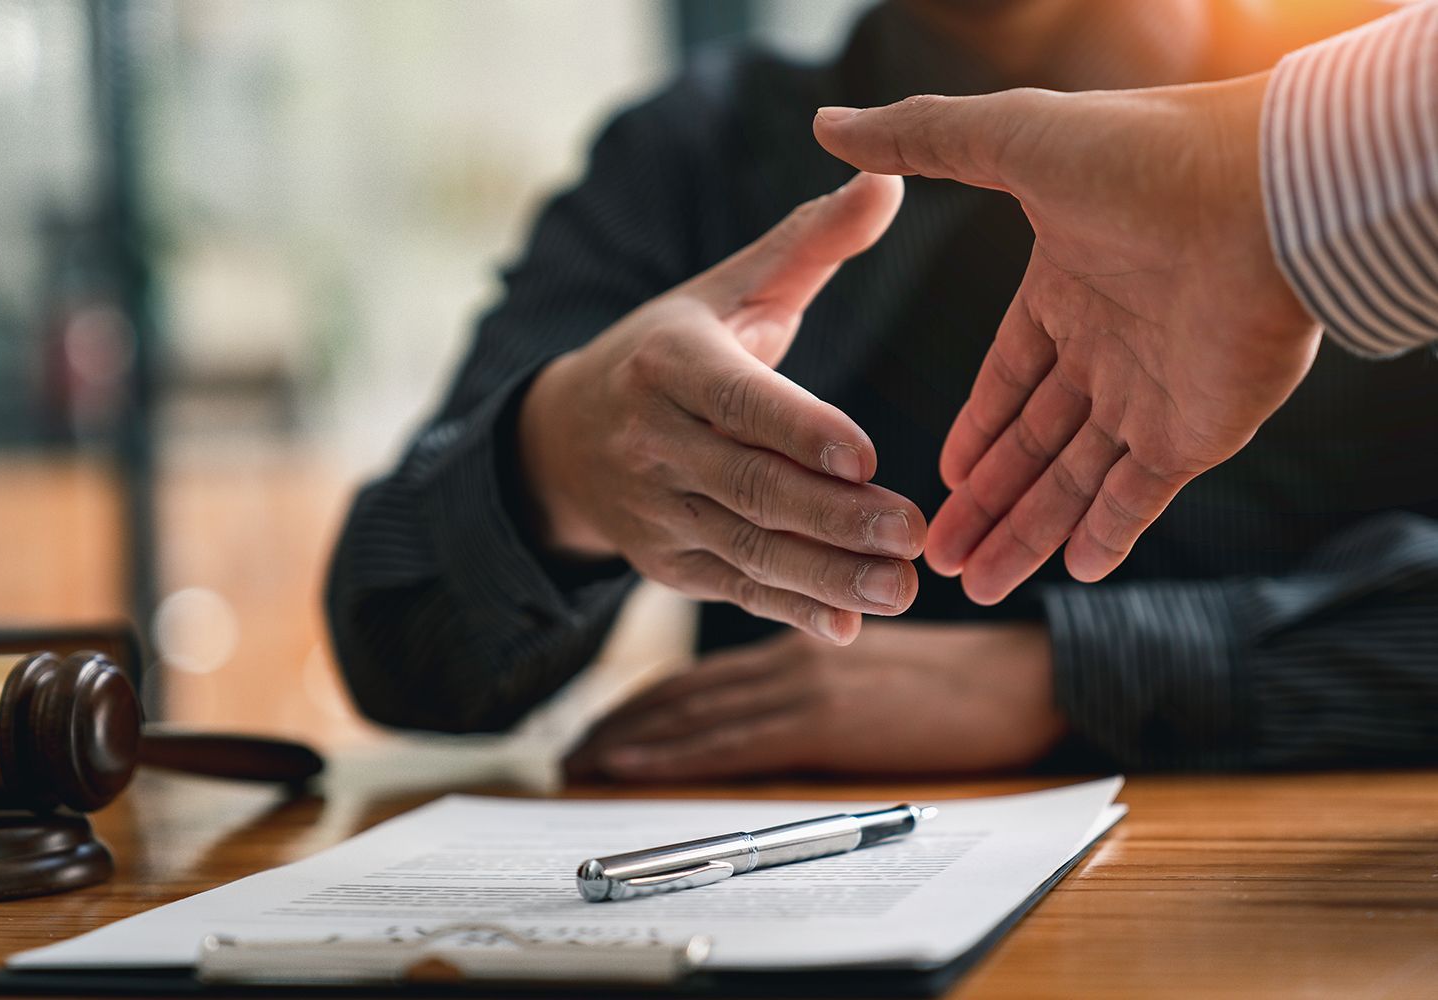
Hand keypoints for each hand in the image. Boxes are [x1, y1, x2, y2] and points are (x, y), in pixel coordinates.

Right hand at [519, 173, 923, 643]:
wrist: (567, 437)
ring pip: (748, 548)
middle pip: (751, 485)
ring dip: (825, 576)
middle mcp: (655, 440)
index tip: (865, 456)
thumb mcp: (727, 290)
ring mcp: (657, 509)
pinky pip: (734, 589)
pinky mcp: (668, 562)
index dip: (799, 431)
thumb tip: (890, 178)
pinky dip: (790, 611)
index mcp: (670, 362)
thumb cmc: (671, 351)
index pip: (739, 400)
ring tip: (900, 588)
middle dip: (833, 517)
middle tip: (913, 533)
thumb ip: (809, 243)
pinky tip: (847, 626)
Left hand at [564, 621, 1065, 781]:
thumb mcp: (876, 666)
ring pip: (692, 715)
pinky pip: (730, 741)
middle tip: (570, 749)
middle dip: (620, 723)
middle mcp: (790, 659)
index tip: (603, 727)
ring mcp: (804, 687)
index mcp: (801, 643)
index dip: (645, 702)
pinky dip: (673, 753)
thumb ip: (820, 676)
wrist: (1022, 677)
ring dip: (630, 740)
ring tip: (581, 761)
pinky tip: (633, 763)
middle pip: (683, 694)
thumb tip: (772, 712)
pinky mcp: (824, 721)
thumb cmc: (961, 681)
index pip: (703, 676)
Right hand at [814, 74, 1320, 603]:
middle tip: (933, 557)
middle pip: (1033, 443)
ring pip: (1076, 480)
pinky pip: (1143, 496)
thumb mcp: (1010, 141)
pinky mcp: (1199, 431)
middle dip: (984, 501)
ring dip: (1027, 532)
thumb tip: (828, 125)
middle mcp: (1109, 347)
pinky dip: (1110, 535)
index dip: (975, 429)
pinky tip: (1070, 573)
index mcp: (1066, 290)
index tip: (940, 478)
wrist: (1264, 193)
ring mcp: (1154, 393)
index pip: (1009, 378)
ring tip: (974, 585)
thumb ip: (921, 139)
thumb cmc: (1142, 157)